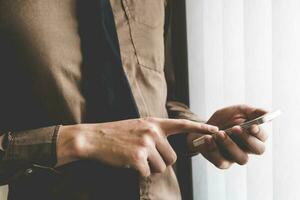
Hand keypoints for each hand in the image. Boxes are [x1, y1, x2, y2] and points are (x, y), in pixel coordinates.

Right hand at [56, 118, 217, 176]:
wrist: (94, 138)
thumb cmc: (116, 134)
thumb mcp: (138, 126)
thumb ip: (155, 134)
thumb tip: (168, 153)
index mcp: (154, 123)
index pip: (182, 125)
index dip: (199, 129)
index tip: (215, 130)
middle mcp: (153, 131)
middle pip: (172, 158)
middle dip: (161, 162)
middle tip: (144, 157)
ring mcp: (146, 144)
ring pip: (162, 167)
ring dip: (150, 168)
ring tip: (134, 158)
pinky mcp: (138, 157)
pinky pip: (148, 173)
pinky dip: (139, 172)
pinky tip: (128, 162)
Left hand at [187, 105, 267, 168]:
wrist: (203, 128)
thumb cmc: (224, 120)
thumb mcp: (238, 111)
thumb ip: (253, 112)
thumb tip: (268, 113)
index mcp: (254, 136)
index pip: (263, 137)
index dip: (259, 132)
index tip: (251, 126)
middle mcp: (247, 149)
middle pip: (258, 150)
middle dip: (247, 139)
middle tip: (235, 128)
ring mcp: (235, 157)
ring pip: (241, 158)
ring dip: (230, 145)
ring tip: (218, 133)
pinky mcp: (222, 163)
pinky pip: (221, 161)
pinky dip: (213, 149)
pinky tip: (208, 138)